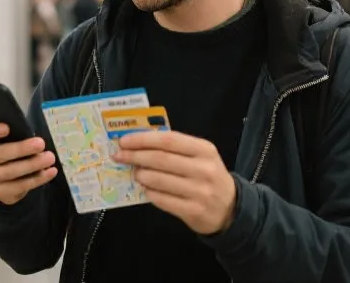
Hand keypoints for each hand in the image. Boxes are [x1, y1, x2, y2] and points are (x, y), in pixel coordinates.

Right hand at [0, 124, 57, 205]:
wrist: (7, 175)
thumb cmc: (10, 147)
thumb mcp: (11, 137)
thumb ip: (16, 132)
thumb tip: (31, 133)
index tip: (7, 128)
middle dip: (20, 149)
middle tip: (40, 144)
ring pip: (9, 172)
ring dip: (31, 165)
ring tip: (49, 158)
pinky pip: (18, 187)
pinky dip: (37, 179)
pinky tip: (50, 172)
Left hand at [114, 130, 236, 235]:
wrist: (230, 209)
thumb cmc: (207, 176)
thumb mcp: (199, 156)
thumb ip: (174, 148)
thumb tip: (138, 143)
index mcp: (204, 150)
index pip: (168, 140)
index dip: (143, 139)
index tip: (124, 141)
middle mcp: (203, 169)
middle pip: (161, 159)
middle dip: (135, 156)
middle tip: (119, 156)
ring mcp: (200, 191)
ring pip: (160, 180)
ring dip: (141, 175)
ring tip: (135, 173)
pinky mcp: (194, 210)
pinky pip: (163, 200)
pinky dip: (150, 193)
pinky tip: (145, 189)